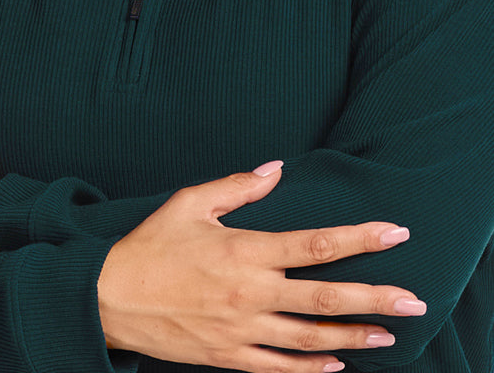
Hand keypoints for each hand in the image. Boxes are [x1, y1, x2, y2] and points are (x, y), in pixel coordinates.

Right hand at [98, 163, 425, 372]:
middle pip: (324, 297)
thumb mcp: (190, 203)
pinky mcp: (228, 357)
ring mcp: (241, 330)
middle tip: (413, 302)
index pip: (315, 245)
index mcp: (244, 251)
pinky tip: (336, 366)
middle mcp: (251, 293)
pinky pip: (279, 368)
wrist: (110, 298)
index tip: (394, 234)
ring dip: (352, 338)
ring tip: (387, 336)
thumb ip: (237, 186)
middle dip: (373, 299)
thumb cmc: (151, 245)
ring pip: (310, 339)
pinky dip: (311, 369)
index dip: (359, 239)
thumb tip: (275, 169)